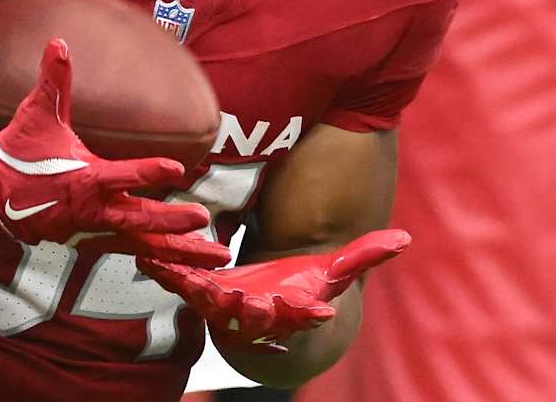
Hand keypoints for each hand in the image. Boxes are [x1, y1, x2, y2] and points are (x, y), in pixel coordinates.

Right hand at [0, 39, 229, 264]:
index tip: (176, 169)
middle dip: (171, 222)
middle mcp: (90, 210)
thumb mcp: (36, 114)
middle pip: (137, 219)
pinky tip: (190, 262)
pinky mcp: (94, 241)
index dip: (146, 171)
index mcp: (80, 178)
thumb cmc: (19, 153)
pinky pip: (133, 250)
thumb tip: (57, 41)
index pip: (118, 175)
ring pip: (143, 242)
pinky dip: (162, 258)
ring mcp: (93, 230)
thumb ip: (53, 80)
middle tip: (203, 220)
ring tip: (217, 254)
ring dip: (179, 249)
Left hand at [137, 228, 409, 349]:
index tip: (320, 311)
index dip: (307, 315)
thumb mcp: (336, 274)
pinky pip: (181, 285)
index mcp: (290, 311)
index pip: (300, 316)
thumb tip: (405, 240)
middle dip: (246, 309)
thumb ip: (366, 257)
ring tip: (191, 280)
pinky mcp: (200, 292)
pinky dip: (167, 274)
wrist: (270, 309)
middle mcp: (255, 315)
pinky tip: (151, 260)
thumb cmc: (307, 290)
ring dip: (198, 292)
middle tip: (241, 298)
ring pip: (210, 303)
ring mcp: (224, 307)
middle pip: (251, 315)